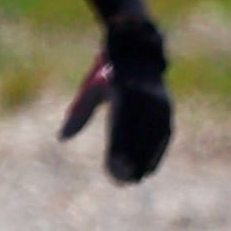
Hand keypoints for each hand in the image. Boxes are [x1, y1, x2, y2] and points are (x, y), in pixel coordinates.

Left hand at [58, 14, 172, 183]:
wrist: (137, 49)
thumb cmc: (106, 71)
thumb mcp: (91, 89)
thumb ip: (80, 113)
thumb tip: (63, 138)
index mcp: (123, 90)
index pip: (122, 125)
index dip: (119, 148)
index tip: (112, 168)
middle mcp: (144, 97)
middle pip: (140, 134)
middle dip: (133, 158)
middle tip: (123, 181)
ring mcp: (158, 101)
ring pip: (154, 135)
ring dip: (147, 158)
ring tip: (136, 179)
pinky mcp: (167, 106)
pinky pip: (164, 131)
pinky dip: (158, 150)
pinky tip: (149, 168)